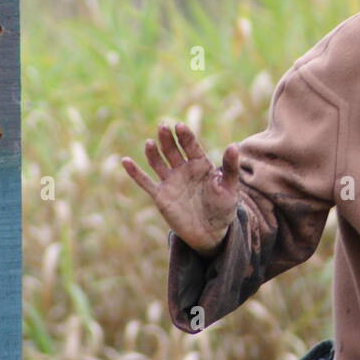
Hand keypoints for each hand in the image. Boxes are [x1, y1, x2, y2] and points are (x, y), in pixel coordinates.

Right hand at [122, 122, 240, 256]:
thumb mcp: (230, 188)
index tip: (180, 126)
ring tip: (150, 142)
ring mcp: (171, 182)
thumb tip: (233, 146)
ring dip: (153, 152)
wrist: (210, 233)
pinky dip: (135, 172)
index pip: (192, 146)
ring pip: (158, 163)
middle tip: (163, 126)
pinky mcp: (160, 196)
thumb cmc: (223, 209)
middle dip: (168, 139)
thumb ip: (230, 168)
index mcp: (201, 165)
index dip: (186, 136)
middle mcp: (184, 170)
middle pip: (173, 150)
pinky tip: (126, 161)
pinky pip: (145, 182)